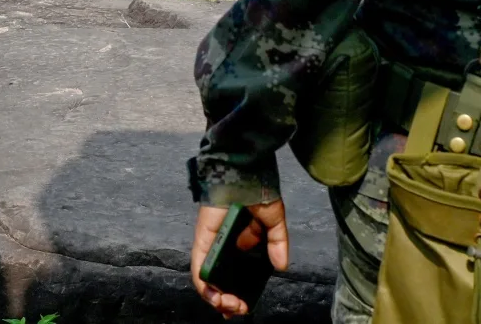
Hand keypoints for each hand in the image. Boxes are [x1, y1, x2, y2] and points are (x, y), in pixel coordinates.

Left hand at [189, 199, 288, 316]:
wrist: (244, 172)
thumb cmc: (257, 192)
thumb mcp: (273, 220)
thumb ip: (277, 243)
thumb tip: (282, 266)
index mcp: (241, 246)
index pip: (235, 277)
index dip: (237, 295)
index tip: (245, 307)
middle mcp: (224, 248)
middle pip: (219, 283)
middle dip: (227, 302)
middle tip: (238, 308)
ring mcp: (211, 244)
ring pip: (207, 279)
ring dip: (215, 297)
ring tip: (228, 305)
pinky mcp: (202, 239)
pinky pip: (199, 264)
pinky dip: (203, 282)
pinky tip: (213, 294)